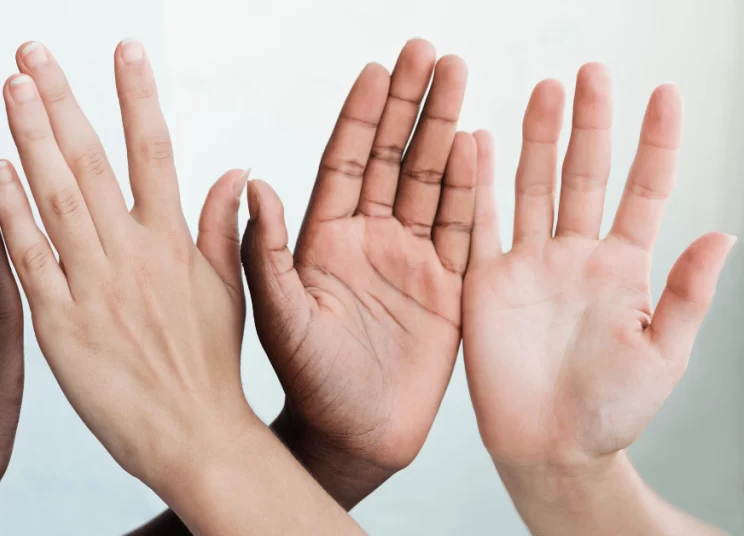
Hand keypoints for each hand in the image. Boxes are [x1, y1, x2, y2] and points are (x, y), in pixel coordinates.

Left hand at [0, 40, 361, 534]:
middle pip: (92, 161)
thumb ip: (224, 227)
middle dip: (61, 100)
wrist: (196, 439)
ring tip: (10, 85)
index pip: (155, 151)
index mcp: (174, 243)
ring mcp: (94, 288)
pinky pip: (30, 261)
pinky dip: (10, 214)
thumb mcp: (228, 292)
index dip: (137, 96)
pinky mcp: (61, 326)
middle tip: (33, 51)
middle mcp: (133, 255)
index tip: (123, 49)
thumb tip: (233, 169)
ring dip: (30, 138)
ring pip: (56, 198)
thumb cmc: (211, 368)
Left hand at [240, 39, 471, 505]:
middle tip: (427, 51)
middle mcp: (366, 238)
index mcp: (322, 239)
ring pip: (429, 180)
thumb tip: (252, 182)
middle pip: (391, 156)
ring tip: (457, 75)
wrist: (353, 436)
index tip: (377, 69)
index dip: (361, 115)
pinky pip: (463, 226)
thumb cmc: (307, 381)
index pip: (345, 161)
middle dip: (409, 103)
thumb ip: (266, 253)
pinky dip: (471, 186)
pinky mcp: (446, 285)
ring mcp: (409, 258)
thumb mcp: (279, 316)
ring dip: (443, 128)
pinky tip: (478, 143)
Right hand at [462, 64, 732, 534]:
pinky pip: (480, 224)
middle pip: (583, 174)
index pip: (643, 191)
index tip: (666, 95)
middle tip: (591, 73)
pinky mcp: (486, 282)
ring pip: (533, 187)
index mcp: (623, 268)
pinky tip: (478, 144)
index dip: (656, 143)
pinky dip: (476, 185)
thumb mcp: (664, 354)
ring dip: (539, 140)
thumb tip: (721, 233)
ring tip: (546, 90)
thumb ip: (686, 294)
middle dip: (590, 123)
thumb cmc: (613, 409)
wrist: (551, 448)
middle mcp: (575, 255)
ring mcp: (529, 264)